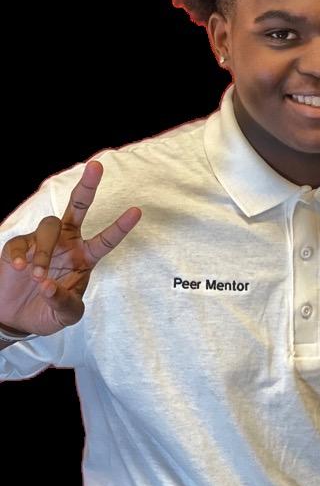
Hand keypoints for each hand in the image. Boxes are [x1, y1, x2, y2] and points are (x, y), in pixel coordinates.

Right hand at [0, 161, 141, 336]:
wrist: (15, 318)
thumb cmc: (47, 311)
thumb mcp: (65, 315)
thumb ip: (64, 304)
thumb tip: (49, 287)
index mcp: (85, 257)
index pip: (106, 240)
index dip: (120, 226)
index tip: (137, 211)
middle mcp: (67, 243)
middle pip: (79, 207)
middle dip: (88, 186)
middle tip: (96, 167)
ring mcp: (43, 242)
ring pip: (49, 227)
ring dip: (44, 252)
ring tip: (38, 276)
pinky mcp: (19, 246)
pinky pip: (21, 242)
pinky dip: (21, 255)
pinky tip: (20, 268)